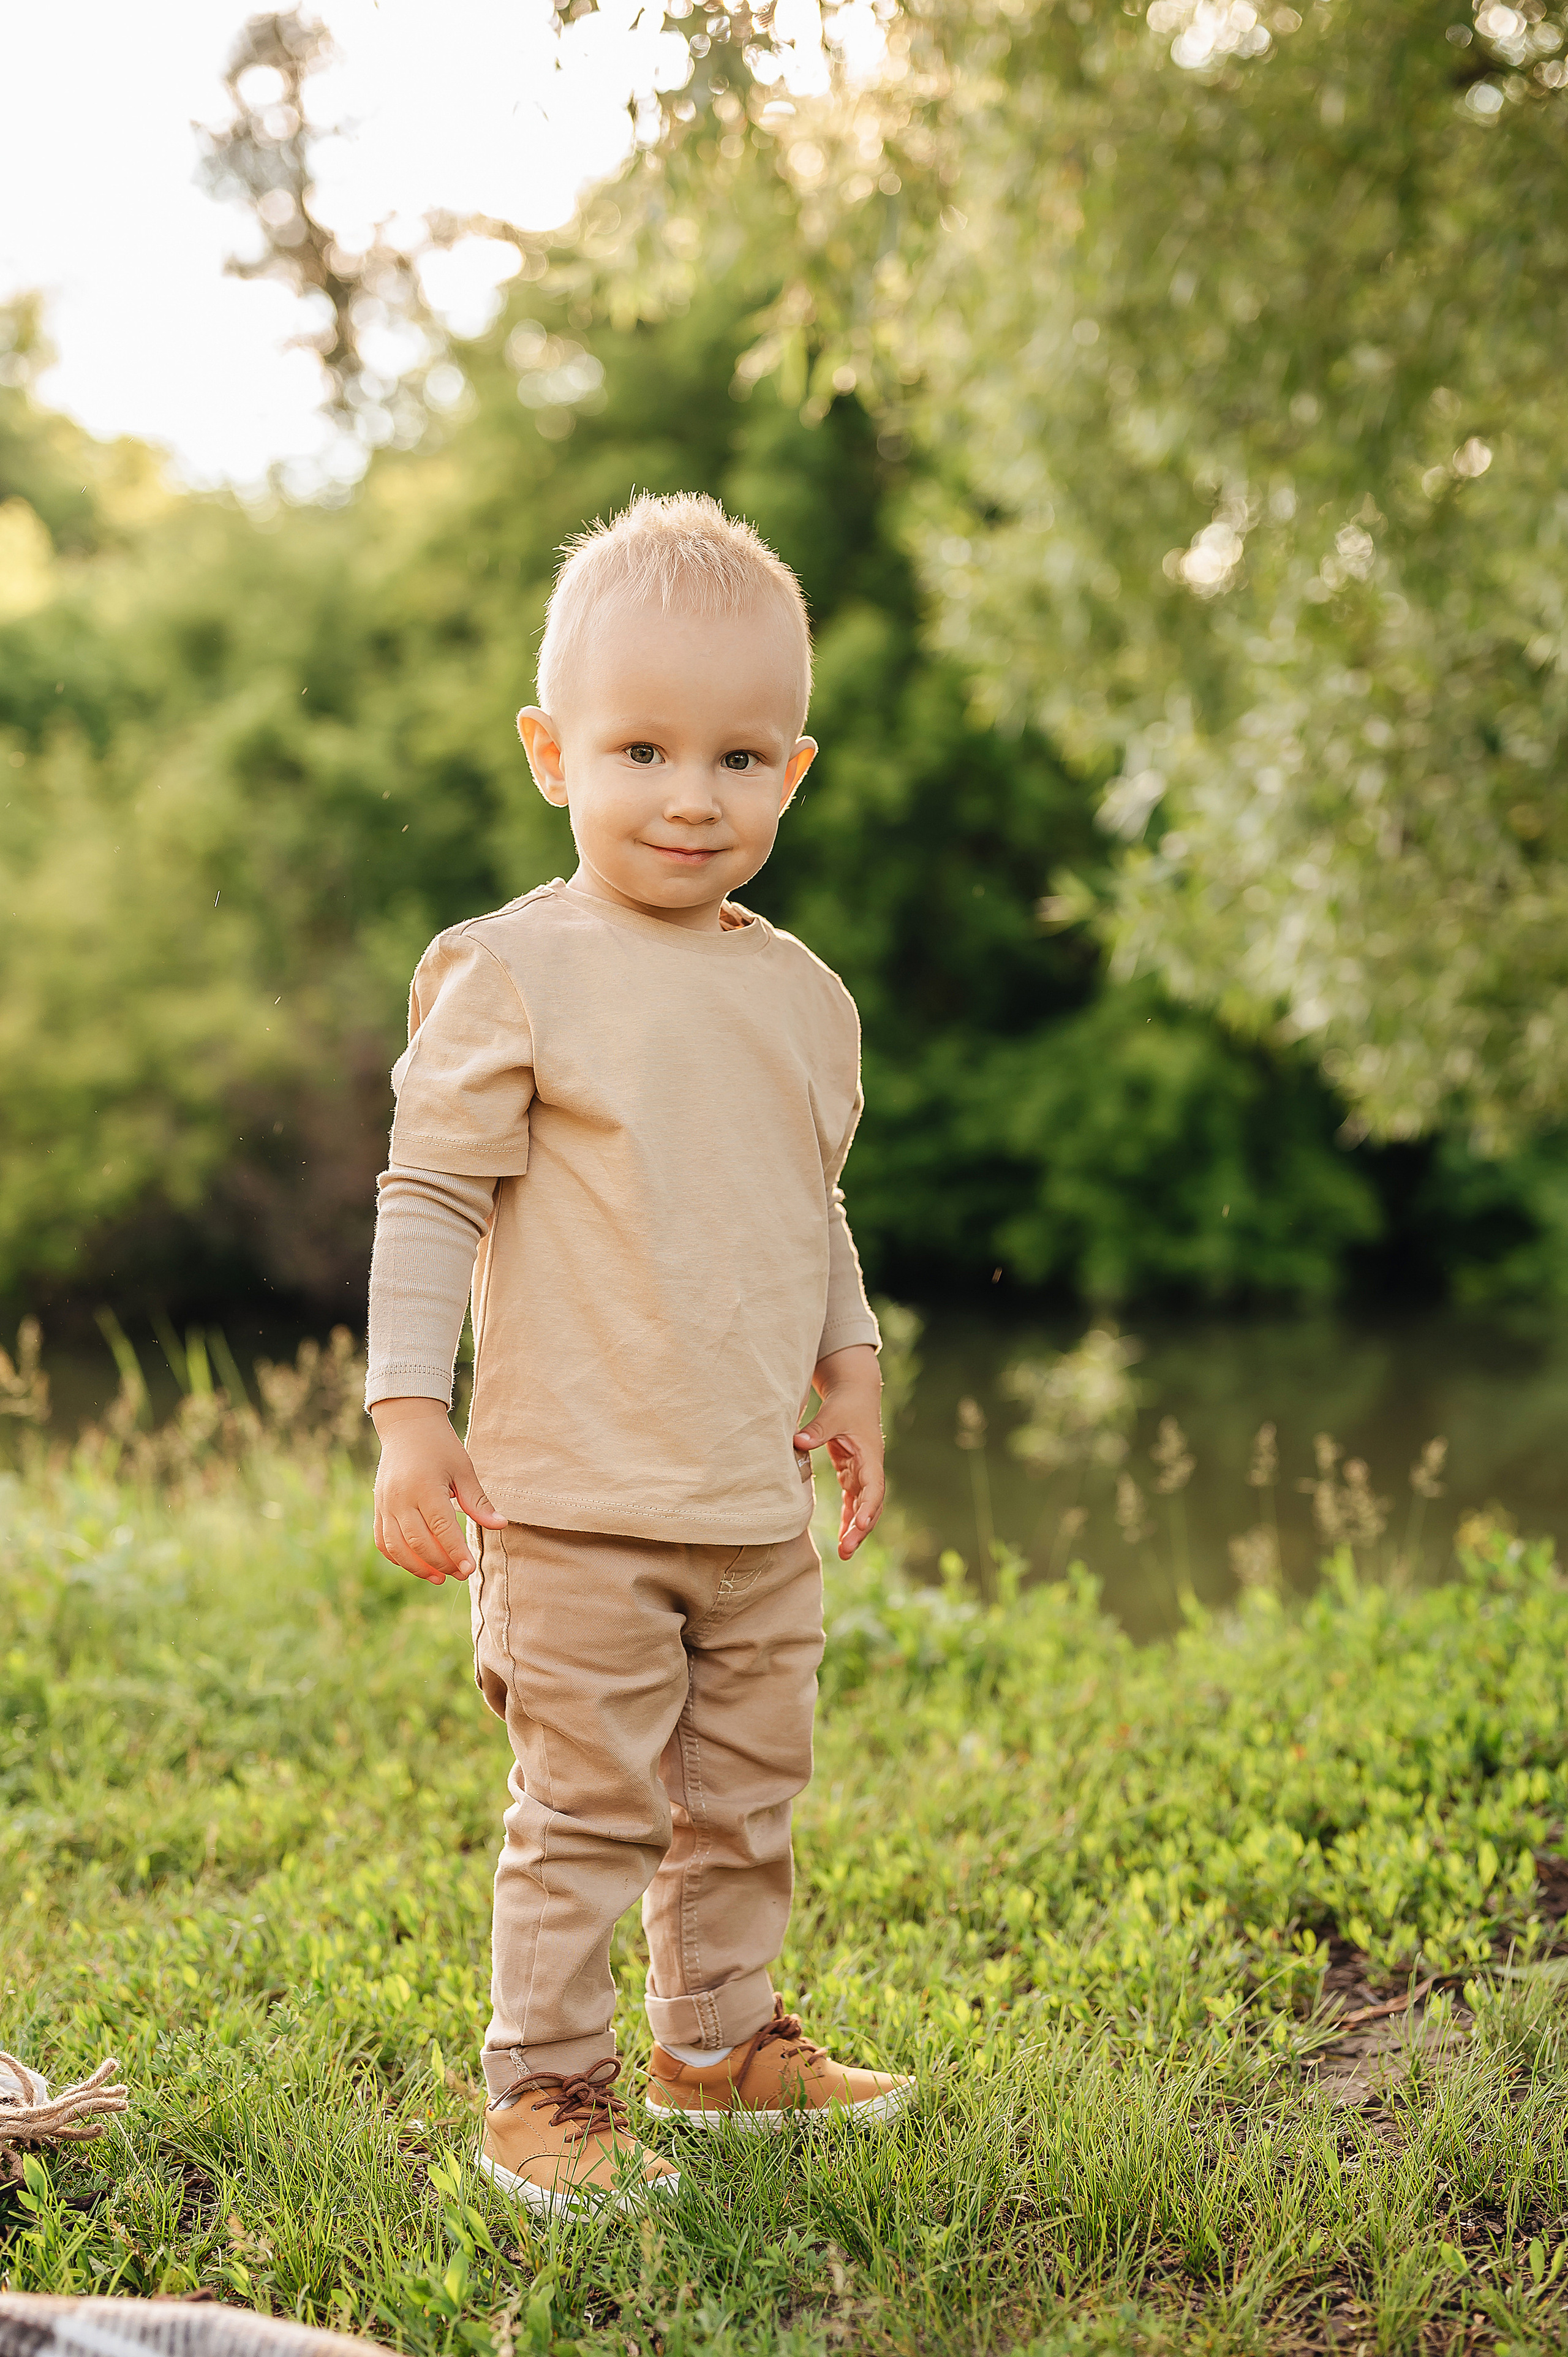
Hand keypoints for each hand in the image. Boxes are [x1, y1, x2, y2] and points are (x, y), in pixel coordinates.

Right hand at [370, 1397, 507, 1584]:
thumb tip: (501, 1525)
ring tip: (440, 1578)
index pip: (441, 1528)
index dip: (455, 1552)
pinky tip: (417, 1565)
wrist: (407, 1426)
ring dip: (419, 1568)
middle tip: (462, 1574)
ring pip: (398, 1547)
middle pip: (419, 1543)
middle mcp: (401, 1498)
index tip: (470, 1570)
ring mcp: (385, 1504)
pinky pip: (383, 1542)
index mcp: (425, 1487)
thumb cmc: (440, 1446)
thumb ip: (478, 1501)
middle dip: (441, 1564)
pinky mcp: (378, 1508)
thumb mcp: (463, 1469)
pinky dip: (398, 1558)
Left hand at [794, 1344, 884, 1559]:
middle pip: (871, 1505)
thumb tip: (798, 1442)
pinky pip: (853, 1502)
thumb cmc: (846, 1402)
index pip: (874, 1487)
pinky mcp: (852, 1474)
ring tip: (844, 1553)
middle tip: (846, 1549)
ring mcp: (862, 1473)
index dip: (868, 1507)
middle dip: (861, 1528)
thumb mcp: (833, 1412)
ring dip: (856, 1530)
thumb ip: (817, 1428)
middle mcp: (870, 1468)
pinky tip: (843, 1540)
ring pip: (863, 1508)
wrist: (855, 1392)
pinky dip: (849, 1520)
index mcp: (870, 1455)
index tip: (860, 1524)